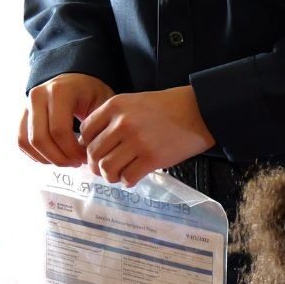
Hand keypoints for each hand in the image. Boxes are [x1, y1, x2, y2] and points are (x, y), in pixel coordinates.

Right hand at [20, 74, 114, 166]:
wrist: (76, 80)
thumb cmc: (93, 93)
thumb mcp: (104, 103)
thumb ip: (99, 125)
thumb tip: (92, 153)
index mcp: (60, 91)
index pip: (59, 130)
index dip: (71, 151)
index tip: (86, 158)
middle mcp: (38, 96)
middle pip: (40, 138)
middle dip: (59, 158)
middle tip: (76, 163)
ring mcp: (26, 105)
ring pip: (27, 142)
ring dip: (47, 158)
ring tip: (67, 161)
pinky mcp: (22, 115)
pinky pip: (21, 141)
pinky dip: (36, 155)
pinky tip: (55, 158)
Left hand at [78, 85, 214, 186]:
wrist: (198, 112)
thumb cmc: (168, 108)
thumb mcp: (134, 102)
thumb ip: (114, 118)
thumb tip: (96, 144)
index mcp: (115, 106)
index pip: (85, 131)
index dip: (87, 146)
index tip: (97, 152)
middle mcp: (122, 124)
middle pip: (94, 153)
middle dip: (96, 166)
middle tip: (105, 169)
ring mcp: (137, 142)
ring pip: (107, 168)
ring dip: (110, 176)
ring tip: (118, 175)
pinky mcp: (152, 159)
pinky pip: (128, 177)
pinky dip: (127, 181)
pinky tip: (133, 178)